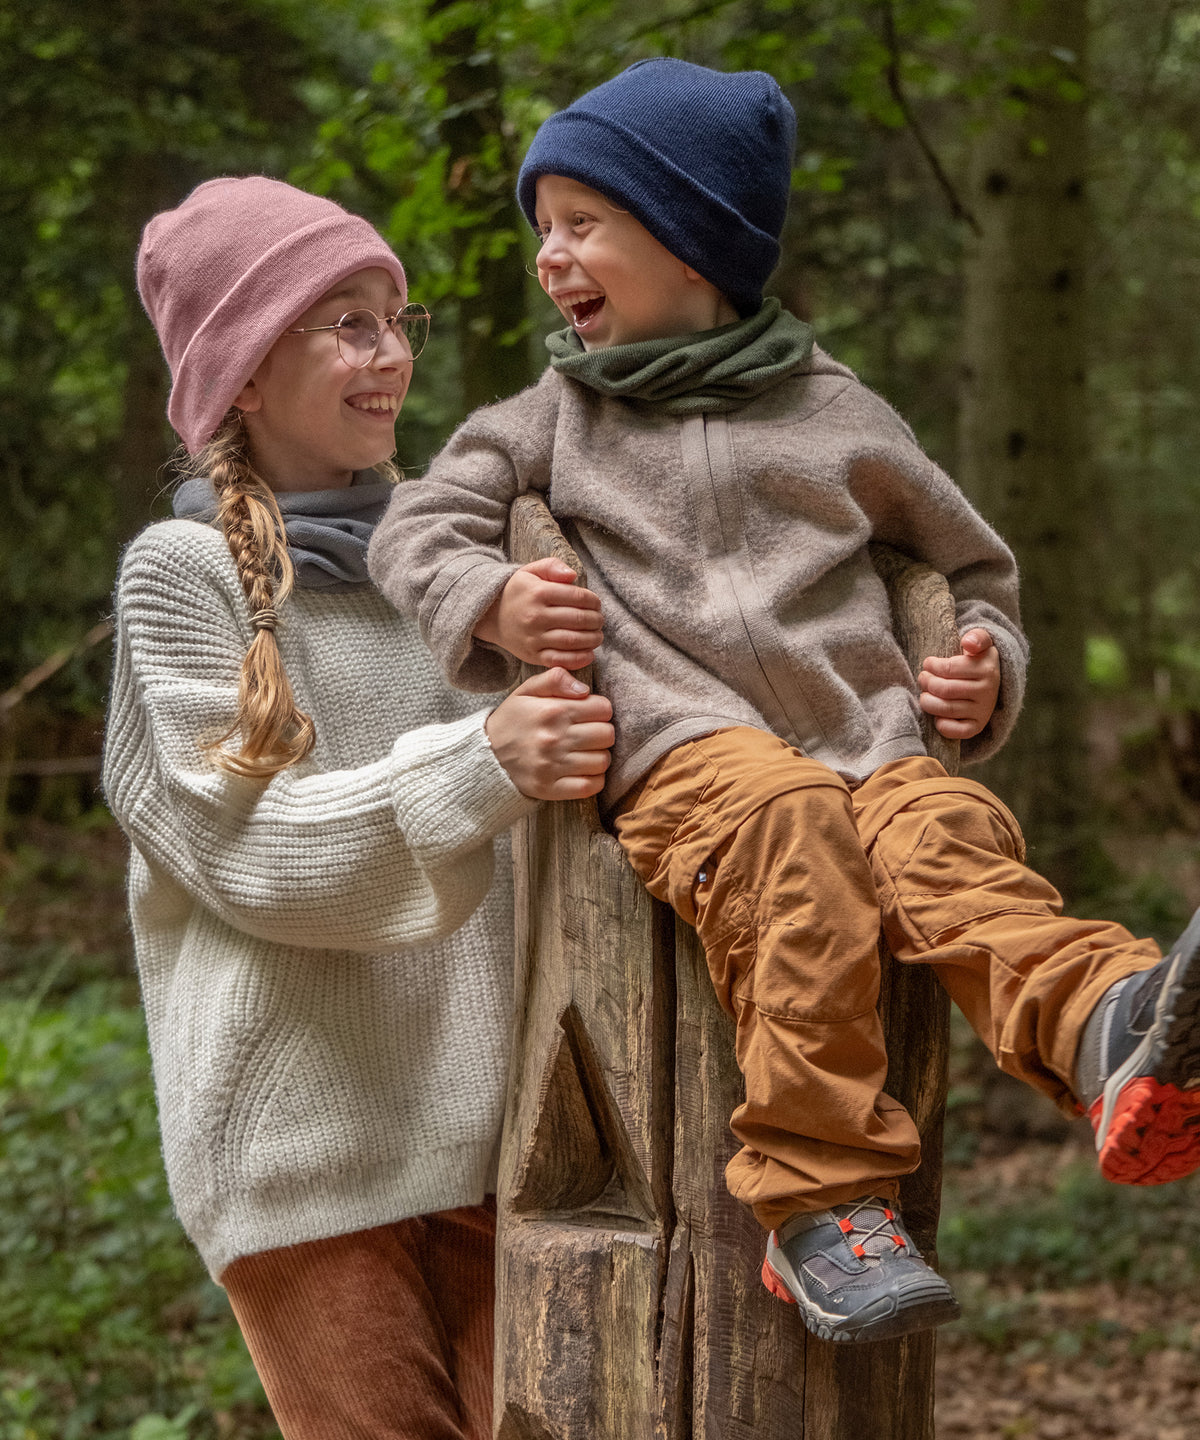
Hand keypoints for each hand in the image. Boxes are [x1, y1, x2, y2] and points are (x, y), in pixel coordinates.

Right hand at [475, 557, 603, 668]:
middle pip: (579, 619)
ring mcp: (533, 638)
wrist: (491, 616)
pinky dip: (579, 659)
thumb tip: (572, 575)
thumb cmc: (518, 592)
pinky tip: (589, 653)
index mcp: (538, 593)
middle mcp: (535, 616)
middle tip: (599, 620)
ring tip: (597, 635)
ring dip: (592, 639)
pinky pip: (560, 660)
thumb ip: (552, 566)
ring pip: (572, 641)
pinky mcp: (533, 655)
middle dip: (596, 620)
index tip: (596, 604)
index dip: (594, 601)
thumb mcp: (530, 571)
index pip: (578, 597)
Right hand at [485, 666, 613, 799]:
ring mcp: (554, 766)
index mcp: (553, 711)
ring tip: (584, 752)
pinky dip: (594, 779)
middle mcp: (555, 738)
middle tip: (587, 734)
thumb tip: (584, 688)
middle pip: (607, 735)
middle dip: (602, 732)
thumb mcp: (526, 691)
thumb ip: (555, 679)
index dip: (600, 710)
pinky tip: (583, 771)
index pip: (603, 709)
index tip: (589, 715)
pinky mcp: (551, 788)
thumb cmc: (511, 720)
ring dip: (598, 756)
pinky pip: (592, 786)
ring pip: (603, 761)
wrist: (484, 755)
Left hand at [918, 628, 1000, 740]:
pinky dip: (941, 724)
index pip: (948, 669)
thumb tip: (969, 644)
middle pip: (944, 689)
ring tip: (924, 694)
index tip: (928, 663)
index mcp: (987, 670)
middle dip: (926, 682)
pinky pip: (955, 731)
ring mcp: (983, 711)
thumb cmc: (976, 660)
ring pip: (945, 709)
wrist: (990, 683)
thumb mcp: (980, 642)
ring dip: (927, 702)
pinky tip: (936, 714)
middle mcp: (988, 692)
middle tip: (923, 678)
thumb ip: (977, 637)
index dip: (932, 666)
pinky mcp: (977, 727)